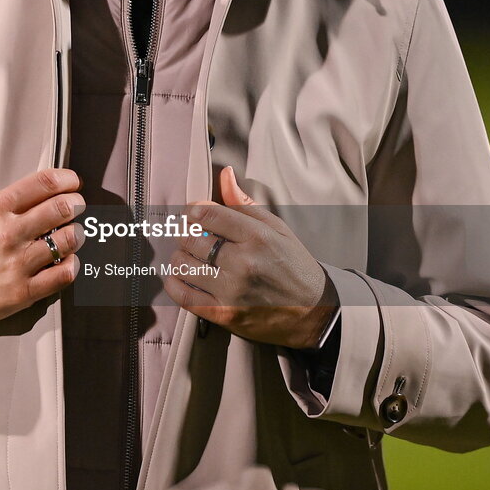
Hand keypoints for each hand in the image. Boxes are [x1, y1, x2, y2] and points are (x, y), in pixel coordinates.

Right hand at [0, 168, 84, 335]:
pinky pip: (64, 274)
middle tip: (78, 208)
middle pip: (62, 208)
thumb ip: (14, 206)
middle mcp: (8, 233)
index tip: (74, 183)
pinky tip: (67, 262)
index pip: (43, 183)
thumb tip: (54, 194)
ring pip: (69, 239)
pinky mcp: (23, 292)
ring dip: (77, 235)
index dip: (67, 180)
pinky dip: (72, 265)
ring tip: (72, 236)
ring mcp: (17, 263)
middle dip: (77, 205)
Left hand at [162, 166, 337, 348]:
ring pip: (183, 265)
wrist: (314, 311)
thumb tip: (225, 175)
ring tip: (189, 256)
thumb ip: (245, 203)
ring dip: (180, 257)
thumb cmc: (293, 265)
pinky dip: (174, 284)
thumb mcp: (277, 228)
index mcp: (257, 237)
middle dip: (185, 233)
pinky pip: (184, 296)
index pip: (207, 214)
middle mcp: (243, 263)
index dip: (192, 210)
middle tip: (190, 234)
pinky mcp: (224, 315)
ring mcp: (232, 291)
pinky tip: (180, 277)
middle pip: (190, 239)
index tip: (192, 213)